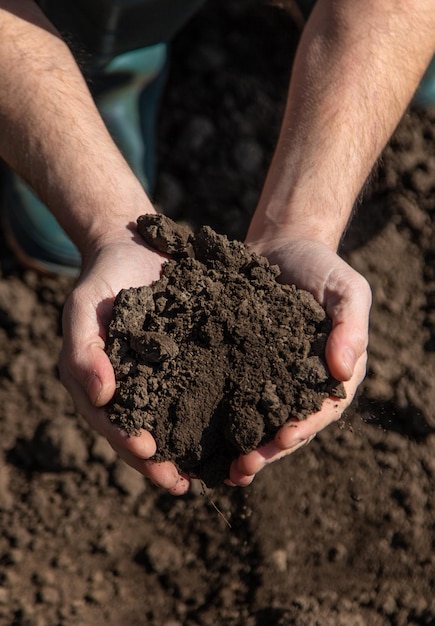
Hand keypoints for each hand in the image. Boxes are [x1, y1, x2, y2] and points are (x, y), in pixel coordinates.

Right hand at [58, 224, 190, 495]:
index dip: (126, 441)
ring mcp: (162, 380)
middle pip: (142, 435)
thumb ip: (84, 350)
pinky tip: (237, 430)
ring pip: (174, 424)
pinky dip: (215, 417)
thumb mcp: (84, 308)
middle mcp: (132, 391)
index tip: (148, 453)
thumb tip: (101, 396)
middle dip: (159, 462)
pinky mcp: (191, 365)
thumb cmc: (104, 281)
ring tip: (211, 473)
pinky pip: (201, 394)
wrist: (135, 250)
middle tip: (180, 483)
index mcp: (101, 386)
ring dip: (189, 451)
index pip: (111, 423)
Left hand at [229, 236, 370, 485]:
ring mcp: (267, 378)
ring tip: (220, 469)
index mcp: (330, 375)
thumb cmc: (321, 267)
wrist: (282, 247)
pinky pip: (229, 396)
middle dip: (266, 450)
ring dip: (240, 446)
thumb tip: (344, 371)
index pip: (321, 410)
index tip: (282, 437)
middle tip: (242, 470)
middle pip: (286, 426)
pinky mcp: (239, 367)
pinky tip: (195, 432)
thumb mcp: (346, 289)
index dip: (303, 427)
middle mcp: (299, 385)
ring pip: (255, 420)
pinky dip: (216, 418)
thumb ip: (351, 326)